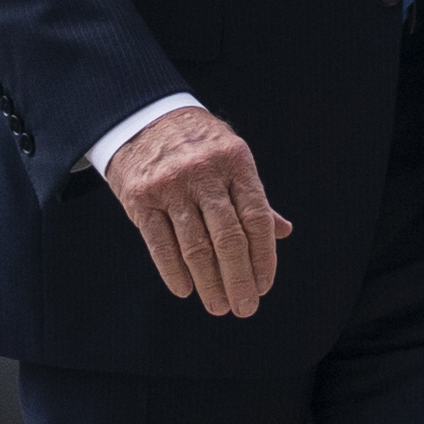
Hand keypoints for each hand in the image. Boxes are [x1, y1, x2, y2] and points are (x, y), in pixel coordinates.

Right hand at [106, 104, 288, 318]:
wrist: (141, 116)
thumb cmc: (196, 144)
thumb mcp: (231, 157)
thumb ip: (253, 197)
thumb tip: (283, 232)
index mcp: (235, 162)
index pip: (256, 218)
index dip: (263, 257)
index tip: (264, 285)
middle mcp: (204, 173)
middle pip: (228, 238)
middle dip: (239, 279)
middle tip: (245, 307)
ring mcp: (170, 185)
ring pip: (196, 246)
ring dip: (210, 283)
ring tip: (219, 306)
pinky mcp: (140, 197)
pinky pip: (160, 243)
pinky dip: (174, 272)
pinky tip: (186, 290)